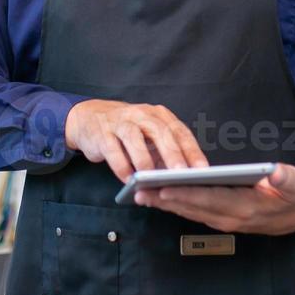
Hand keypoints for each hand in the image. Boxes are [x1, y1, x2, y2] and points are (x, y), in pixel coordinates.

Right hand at [64, 99, 208, 182]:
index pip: (179, 132)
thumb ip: (164, 152)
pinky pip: (112, 149)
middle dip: (172, 153)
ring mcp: (120, 122)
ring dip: (143, 159)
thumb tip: (183, 178)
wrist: (91, 118)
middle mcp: (141, 114)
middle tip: (181, 173)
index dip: (192, 150)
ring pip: (134, 138)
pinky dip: (120, 165)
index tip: (203, 169)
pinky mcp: (102, 132)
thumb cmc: (129, 131)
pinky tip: (127, 179)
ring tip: (151, 178)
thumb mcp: (149, 136)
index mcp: (159, 115)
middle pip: (160, 132)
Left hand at [134, 163, 294, 235]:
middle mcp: (229, 217)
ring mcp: (222, 220)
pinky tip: (157, 197)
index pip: (210, 199)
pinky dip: (173, 205)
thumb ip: (287, 179)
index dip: (186, 195)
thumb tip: (277, 172)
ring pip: (188, 212)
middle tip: (139, 191)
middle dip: (164, 200)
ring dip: (164, 205)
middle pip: (192, 208)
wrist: (294, 216)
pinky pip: (191, 212)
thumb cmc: (291, 195)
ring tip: (139, 194)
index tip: (164, 189)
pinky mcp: (217, 218)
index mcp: (245, 206)